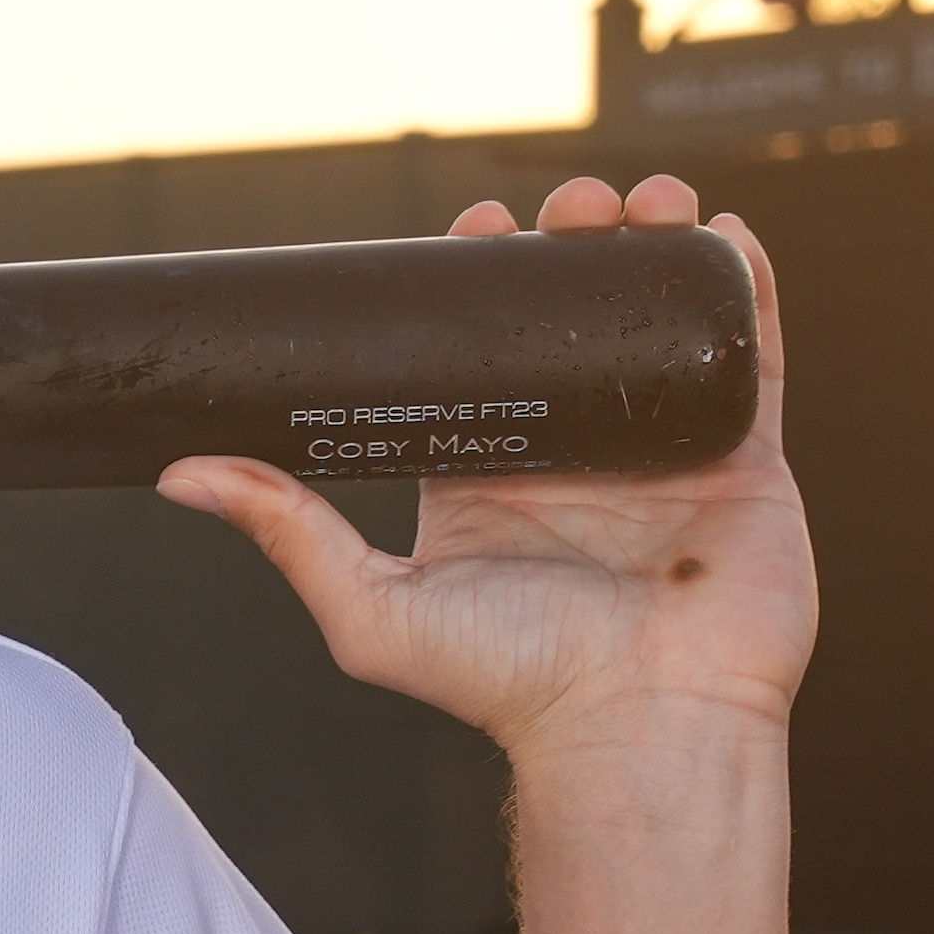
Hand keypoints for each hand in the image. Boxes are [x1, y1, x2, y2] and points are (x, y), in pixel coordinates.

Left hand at [161, 176, 814, 768]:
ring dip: (657, 243)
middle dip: (572, 240)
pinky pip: (752, 357)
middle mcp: (577, 452)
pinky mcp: (743, 460)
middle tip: (564, 208)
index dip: (482, 276)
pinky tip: (723, 234)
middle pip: (577, 314)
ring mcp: (664, 449)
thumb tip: (181, 471)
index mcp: (492, 471)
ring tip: (644, 202)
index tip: (476, 225)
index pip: (483, 346)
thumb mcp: (374, 609)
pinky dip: (742, 288)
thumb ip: (289, 532)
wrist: (640, 731)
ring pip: (662, 317)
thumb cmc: (511, 687)